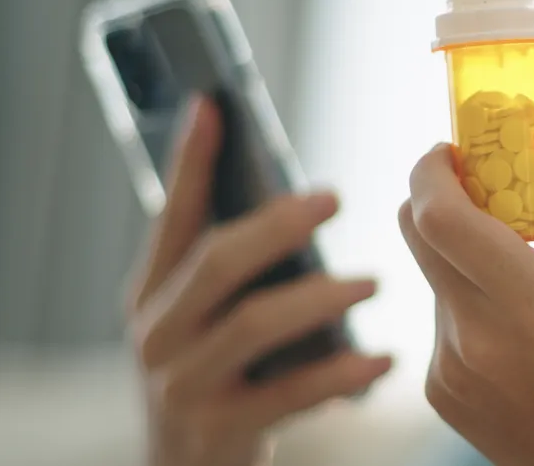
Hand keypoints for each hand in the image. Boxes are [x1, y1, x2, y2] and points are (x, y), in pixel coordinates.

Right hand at [127, 97, 391, 465]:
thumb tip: (294, 202)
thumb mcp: (198, 321)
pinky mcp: (222, 426)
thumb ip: (228, 271)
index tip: (213, 105)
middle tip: (334, 197)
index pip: (171, 216)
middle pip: (217, 262)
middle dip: (277, 223)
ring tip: (372, 284)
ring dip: (322, 296)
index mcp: (151, 295)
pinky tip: (382, 360)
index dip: (190, 161)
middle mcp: (157, 334)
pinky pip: (290, 393)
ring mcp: (183, 383)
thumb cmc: (209, 378)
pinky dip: (341, 373)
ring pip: (256, 324)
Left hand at [398, 139, 533, 465]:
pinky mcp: (442, 392)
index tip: (457, 148)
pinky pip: (441, 318)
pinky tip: (525, 329)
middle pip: (417, 234)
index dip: (433, 167)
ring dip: (467, 255)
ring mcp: (451, 371)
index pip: (437, 216)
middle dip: (443, 195)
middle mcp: (474, 339)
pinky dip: (469, 301)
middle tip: (494, 189)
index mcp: (529, 306)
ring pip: (434, 275)